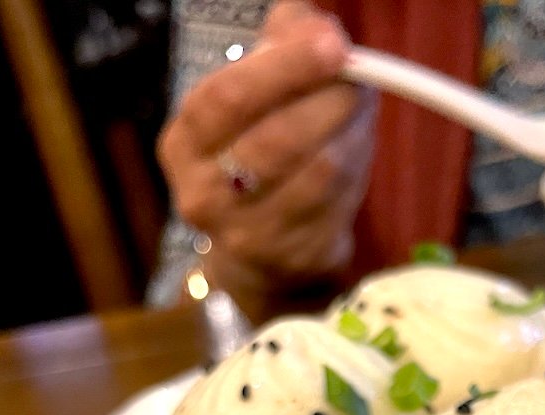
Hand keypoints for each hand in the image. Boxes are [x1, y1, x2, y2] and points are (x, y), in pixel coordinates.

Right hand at [158, 1, 375, 318]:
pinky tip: (355, 153)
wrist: (259, 255)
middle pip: (276, 140)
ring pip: (317, 174)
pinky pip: (338, 207)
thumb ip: (282, 42)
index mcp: (185, 142)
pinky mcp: (292, 259)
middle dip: (329, 101)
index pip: (226, 98)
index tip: (333, 44)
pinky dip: (357, 171)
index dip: (284, 69)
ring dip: (350, 136)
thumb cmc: (259, 153)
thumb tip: (315, 26)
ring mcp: (248, 236)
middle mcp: (205, 196)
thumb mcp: (256, 92)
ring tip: (358, 115)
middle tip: (359, 82)